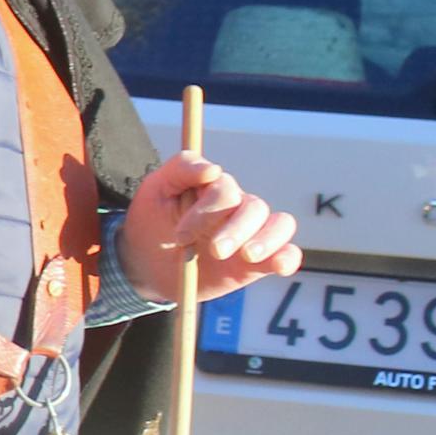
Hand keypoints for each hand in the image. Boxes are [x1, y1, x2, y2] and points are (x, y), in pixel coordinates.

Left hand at [120, 154, 304, 303]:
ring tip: (248, 255)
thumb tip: (212, 169)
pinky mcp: (257, 263)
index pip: (225, 191)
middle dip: (236, 229)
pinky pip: (286, 254)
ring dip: (267, 239)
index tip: (180, 236)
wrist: (147, 261)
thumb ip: (181, 169)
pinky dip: (288, 258)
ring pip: (279, 225)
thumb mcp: (156, 189)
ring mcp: (251, 234)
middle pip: (255, 208)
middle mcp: (238, 208)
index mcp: (216, 189)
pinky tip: (280, 266)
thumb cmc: (152, 220)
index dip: (206, 211)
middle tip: (214, 250)